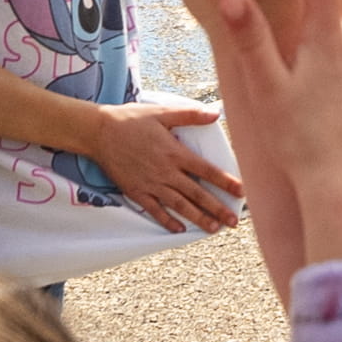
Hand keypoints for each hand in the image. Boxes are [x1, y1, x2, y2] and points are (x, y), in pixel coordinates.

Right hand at [81, 101, 243, 235]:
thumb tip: (215, 113)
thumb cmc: (131, 120)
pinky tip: (180, 229)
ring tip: (214, 229)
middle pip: (197, 194)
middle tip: (234, 221)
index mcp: (175, 153)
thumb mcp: (163, 112)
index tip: (242, 193)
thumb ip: (190, 115)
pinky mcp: (136, 192)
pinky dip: (167, 221)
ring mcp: (151, 184)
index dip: (226, 182)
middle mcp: (166, 172)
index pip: (207, 171)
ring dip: (198, 218)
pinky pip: (154, 210)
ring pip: (179, 205)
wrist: (99, 132)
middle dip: (217, 208)